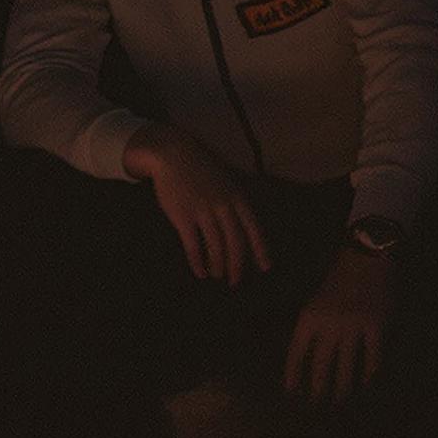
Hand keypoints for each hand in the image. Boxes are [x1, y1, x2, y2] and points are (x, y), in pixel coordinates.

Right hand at [126, 127, 271, 285]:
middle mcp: (224, 206)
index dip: (261, 250)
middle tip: (236, 281)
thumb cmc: (200, 169)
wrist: (172, 155)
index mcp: (238, 198)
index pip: (254, 229)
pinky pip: (193, 245)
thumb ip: (238, 200)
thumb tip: (247, 223)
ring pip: (216, 246)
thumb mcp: (227, 180)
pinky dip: (197, 262)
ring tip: (218, 276)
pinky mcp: (183, 216)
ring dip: (218, 266)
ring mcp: (203, 212)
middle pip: (236, 243)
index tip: (265, 268)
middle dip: (238, 265)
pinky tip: (199, 272)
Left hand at [283, 247, 392, 404]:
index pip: (297, 352)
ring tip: (340, 403)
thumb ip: (311, 328)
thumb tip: (305, 359)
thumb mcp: (315, 302)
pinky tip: (367, 386)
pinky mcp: (377, 327)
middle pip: (321, 365)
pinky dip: (370, 374)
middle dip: (318, 389)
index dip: (293, 374)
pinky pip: (374, 358)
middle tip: (317, 408)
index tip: (290, 393)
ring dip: (343, 388)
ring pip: (347, 366)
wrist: (367, 259)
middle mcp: (329, 324)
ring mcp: (354, 326)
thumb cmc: (338, 282)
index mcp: (309, 317)